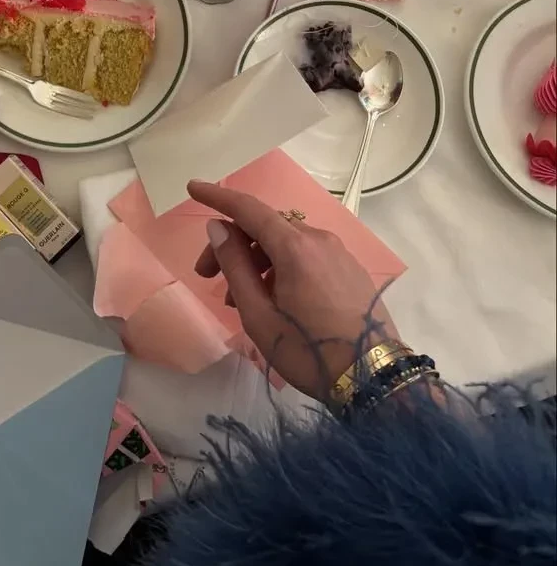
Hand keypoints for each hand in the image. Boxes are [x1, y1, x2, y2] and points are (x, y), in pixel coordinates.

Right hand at [189, 181, 396, 402]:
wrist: (374, 378)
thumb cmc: (307, 350)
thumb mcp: (259, 314)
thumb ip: (235, 266)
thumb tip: (218, 227)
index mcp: (295, 247)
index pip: (248, 208)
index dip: (217, 197)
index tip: (192, 188)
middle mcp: (319, 240)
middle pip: (266, 227)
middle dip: (233, 244)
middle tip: (207, 276)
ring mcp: (339, 254)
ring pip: (287, 243)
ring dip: (257, 260)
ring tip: (238, 297)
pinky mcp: (351, 271)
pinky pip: (308, 256)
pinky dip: (282, 266)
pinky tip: (274, 298)